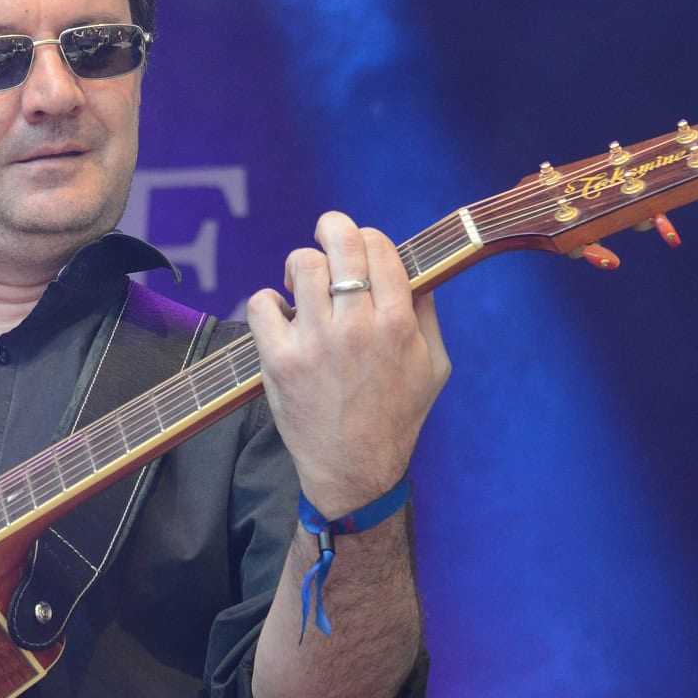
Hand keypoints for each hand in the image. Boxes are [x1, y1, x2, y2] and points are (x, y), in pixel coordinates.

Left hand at [246, 211, 450, 511]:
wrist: (354, 469)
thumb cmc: (397, 417)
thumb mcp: (435, 366)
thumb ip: (427, 314)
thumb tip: (416, 269)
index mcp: (399, 324)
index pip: (379, 247)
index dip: (366, 236)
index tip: (359, 244)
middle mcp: (358, 327)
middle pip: (340, 243)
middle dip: (331, 228)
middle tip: (326, 236)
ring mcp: (316, 342)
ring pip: (301, 264)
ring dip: (299, 265)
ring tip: (300, 282)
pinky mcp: (279, 360)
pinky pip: (261, 303)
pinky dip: (268, 302)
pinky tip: (281, 316)